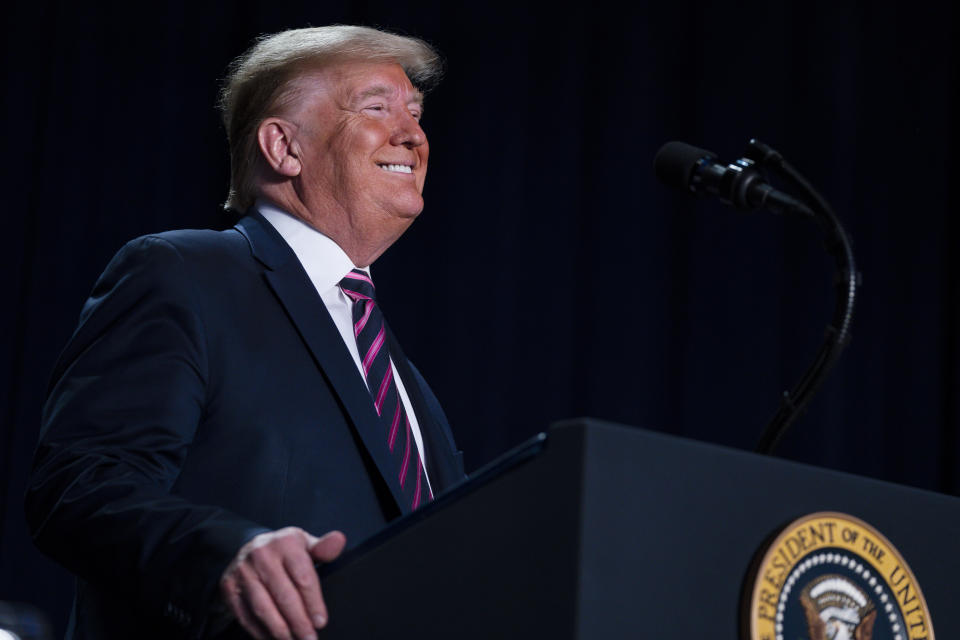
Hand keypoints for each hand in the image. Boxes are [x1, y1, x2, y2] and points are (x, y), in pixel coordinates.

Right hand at [220, 527, 346, 639]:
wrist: (248, 548)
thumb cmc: (285, 551)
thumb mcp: (305, 544)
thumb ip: (324, 548)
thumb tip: (339, 541)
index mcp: (286, 543)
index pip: (302, 576)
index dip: (313, 602)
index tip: (321, 621)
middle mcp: (262, 555)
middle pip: (283, 595)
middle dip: (299, 621)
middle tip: (309, 638)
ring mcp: (243, 572)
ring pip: (263, 607)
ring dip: (280, 630)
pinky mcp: (229, 588)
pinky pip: (245, 615)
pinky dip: (260, 631)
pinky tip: (274, 639)